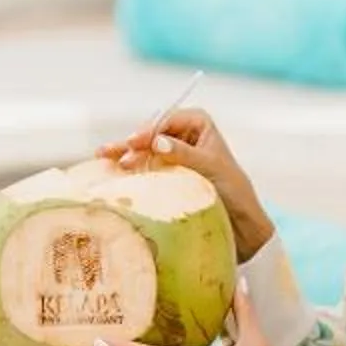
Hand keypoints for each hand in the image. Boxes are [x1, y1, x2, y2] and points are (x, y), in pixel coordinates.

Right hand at [98, 105, 274, 264]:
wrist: (241, 223)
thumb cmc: (234, 191)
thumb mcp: (210, 168)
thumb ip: (184, 154)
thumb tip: (158, 142)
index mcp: (198, 123)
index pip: (166, 121)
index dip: (147, 131)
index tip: (133, 143)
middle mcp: (184, 134)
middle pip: (150, 135)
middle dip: (129, 144)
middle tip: (108, 153)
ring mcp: (174, 154)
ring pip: (144, 150)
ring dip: (125, 155)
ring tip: (103, 159)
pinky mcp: (168, 173)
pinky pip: (146, 167)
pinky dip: (131, 170)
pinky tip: (113, 172)